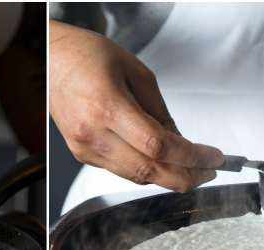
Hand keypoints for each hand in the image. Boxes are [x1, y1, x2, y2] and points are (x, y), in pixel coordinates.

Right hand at [49, 20, 222, 193]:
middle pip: (147, 171)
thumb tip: (180, 142)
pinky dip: (146, 169)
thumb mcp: (137, 74)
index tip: (212, 158)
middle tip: (207, 174)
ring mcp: (85, 149)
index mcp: (108, 107)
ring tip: (191, 169)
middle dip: (184, 176)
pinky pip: (121, 170)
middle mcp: (93, 134)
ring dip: (167, 176)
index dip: (190, 157)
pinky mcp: (82, 155)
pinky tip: (161, 161)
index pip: (158, 146)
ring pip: (135, 177)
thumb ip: (159, 112)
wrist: (51, 62)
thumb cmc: (89, 58)